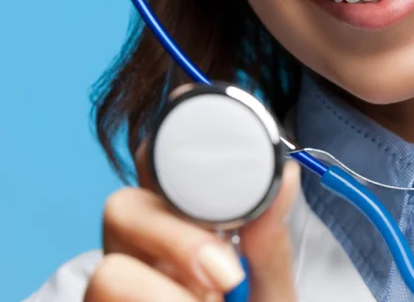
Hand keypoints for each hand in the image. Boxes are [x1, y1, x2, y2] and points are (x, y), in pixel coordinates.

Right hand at [84, 138, 299, 301]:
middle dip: (174, 237)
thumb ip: (271, 242)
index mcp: (180, 224)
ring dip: (166, 290)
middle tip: (224, 276)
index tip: (214, 163)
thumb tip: (286, 175)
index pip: (158, 167)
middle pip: (122, 205)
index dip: (171, 150)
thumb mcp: (271, 293)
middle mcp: (139, 250)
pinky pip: (104, 298)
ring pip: (106, 269)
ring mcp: (118, 286)